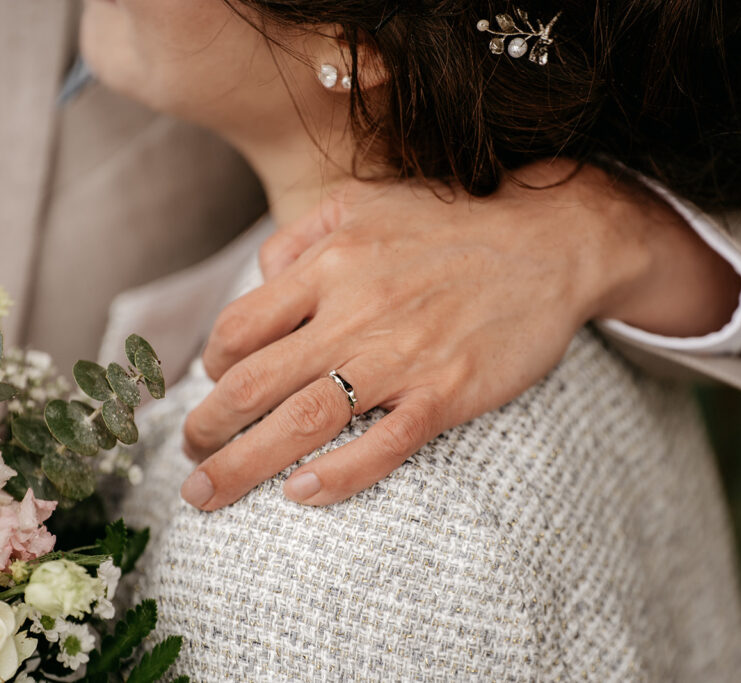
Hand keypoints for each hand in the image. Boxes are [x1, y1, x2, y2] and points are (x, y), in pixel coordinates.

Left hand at [178, 161, 740, 509]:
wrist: (551, 242)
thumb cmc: (452, 224)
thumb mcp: (364, 201)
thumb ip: (300, 236)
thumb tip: (257, 280)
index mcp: (331, 262)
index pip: (239, 328)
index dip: (211, 367)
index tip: (214, 389)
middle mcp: (356, 309)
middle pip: (253, 384)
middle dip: (205, 430)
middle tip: (189, 459)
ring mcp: (402, 355)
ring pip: (303, 422)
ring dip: (243, 465)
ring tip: (207, 493)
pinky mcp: (447, 393)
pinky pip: (382, 446)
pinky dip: (337, 477)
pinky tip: (300, 494)